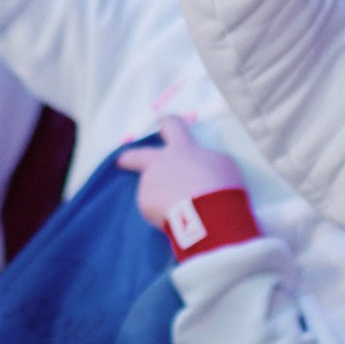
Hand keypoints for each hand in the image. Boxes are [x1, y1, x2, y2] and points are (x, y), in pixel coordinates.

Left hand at [117, 116, 244, 230]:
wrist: (209, 216)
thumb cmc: (221, 187)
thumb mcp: (222, 164)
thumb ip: (204, 159)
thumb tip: (197, 164)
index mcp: (181, 149)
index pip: (171, 124)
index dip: (169, 124)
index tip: (165, 126)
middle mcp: (159, 163)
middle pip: (136, 155)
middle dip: (128, 158)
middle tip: (123, 161)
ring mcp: (149, 183)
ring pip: (151, 188)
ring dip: (160, 195)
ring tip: (181, 209)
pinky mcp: (144, 205)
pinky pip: (152, 208)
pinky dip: (160, 212)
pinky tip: (176, 219)